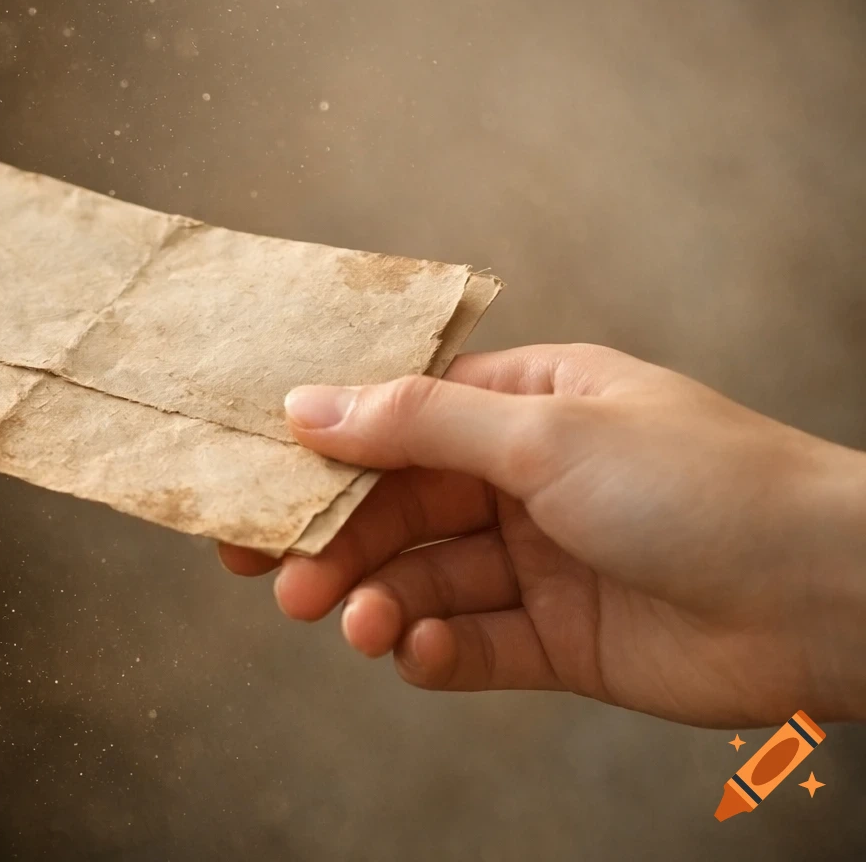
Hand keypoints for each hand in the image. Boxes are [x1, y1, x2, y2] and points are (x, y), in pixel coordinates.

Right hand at [220, 344, 865, 726]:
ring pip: (427, 580)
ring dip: (377, 600)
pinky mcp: (560, 641)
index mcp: (526, 406)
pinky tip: (417, 653)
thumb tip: (303, 405)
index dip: (322, 452)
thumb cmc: (699, 484)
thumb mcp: (543, 434)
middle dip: (336, 540)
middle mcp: (526, 480)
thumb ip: (416, 425)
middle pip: (399, 508)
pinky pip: (474, 646)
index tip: (250, 483)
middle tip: (272, 574)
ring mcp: (543, 563)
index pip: (399, 422)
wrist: (826, 597)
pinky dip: (435, 652)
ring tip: (349, 622)